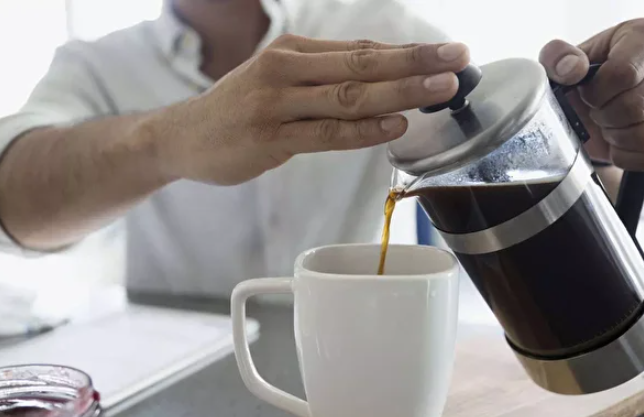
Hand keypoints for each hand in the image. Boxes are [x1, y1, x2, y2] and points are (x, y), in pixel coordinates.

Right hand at [145, 34, 469, 184]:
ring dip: (399, 92)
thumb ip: (326, 77)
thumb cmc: (241, 109)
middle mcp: (285, 70)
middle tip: (459, 62)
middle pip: (362, 65)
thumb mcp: (279, 79)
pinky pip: (325, 134)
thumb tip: (385, 74)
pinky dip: (363, 131)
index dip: (409, 52)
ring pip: (348, 97)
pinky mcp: (269, 139)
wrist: (184, 136)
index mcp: (293, 52)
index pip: (361, 50)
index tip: (450, 53)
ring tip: (441, 90)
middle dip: (415, 63)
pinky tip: (396, 126)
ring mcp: (276, 104)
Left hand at [540, 18, 643, 169]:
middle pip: (637, 106)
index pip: (624, 73)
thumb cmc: (588, 77)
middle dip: (604, 116)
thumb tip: (571, 69)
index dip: (596, 93)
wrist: (604, 102)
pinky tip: (619, 141)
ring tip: (609, 124)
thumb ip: (557, 57)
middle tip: (597, 111)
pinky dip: (626, 156)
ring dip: (616, 137)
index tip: (588, 93)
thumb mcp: (565, 61)